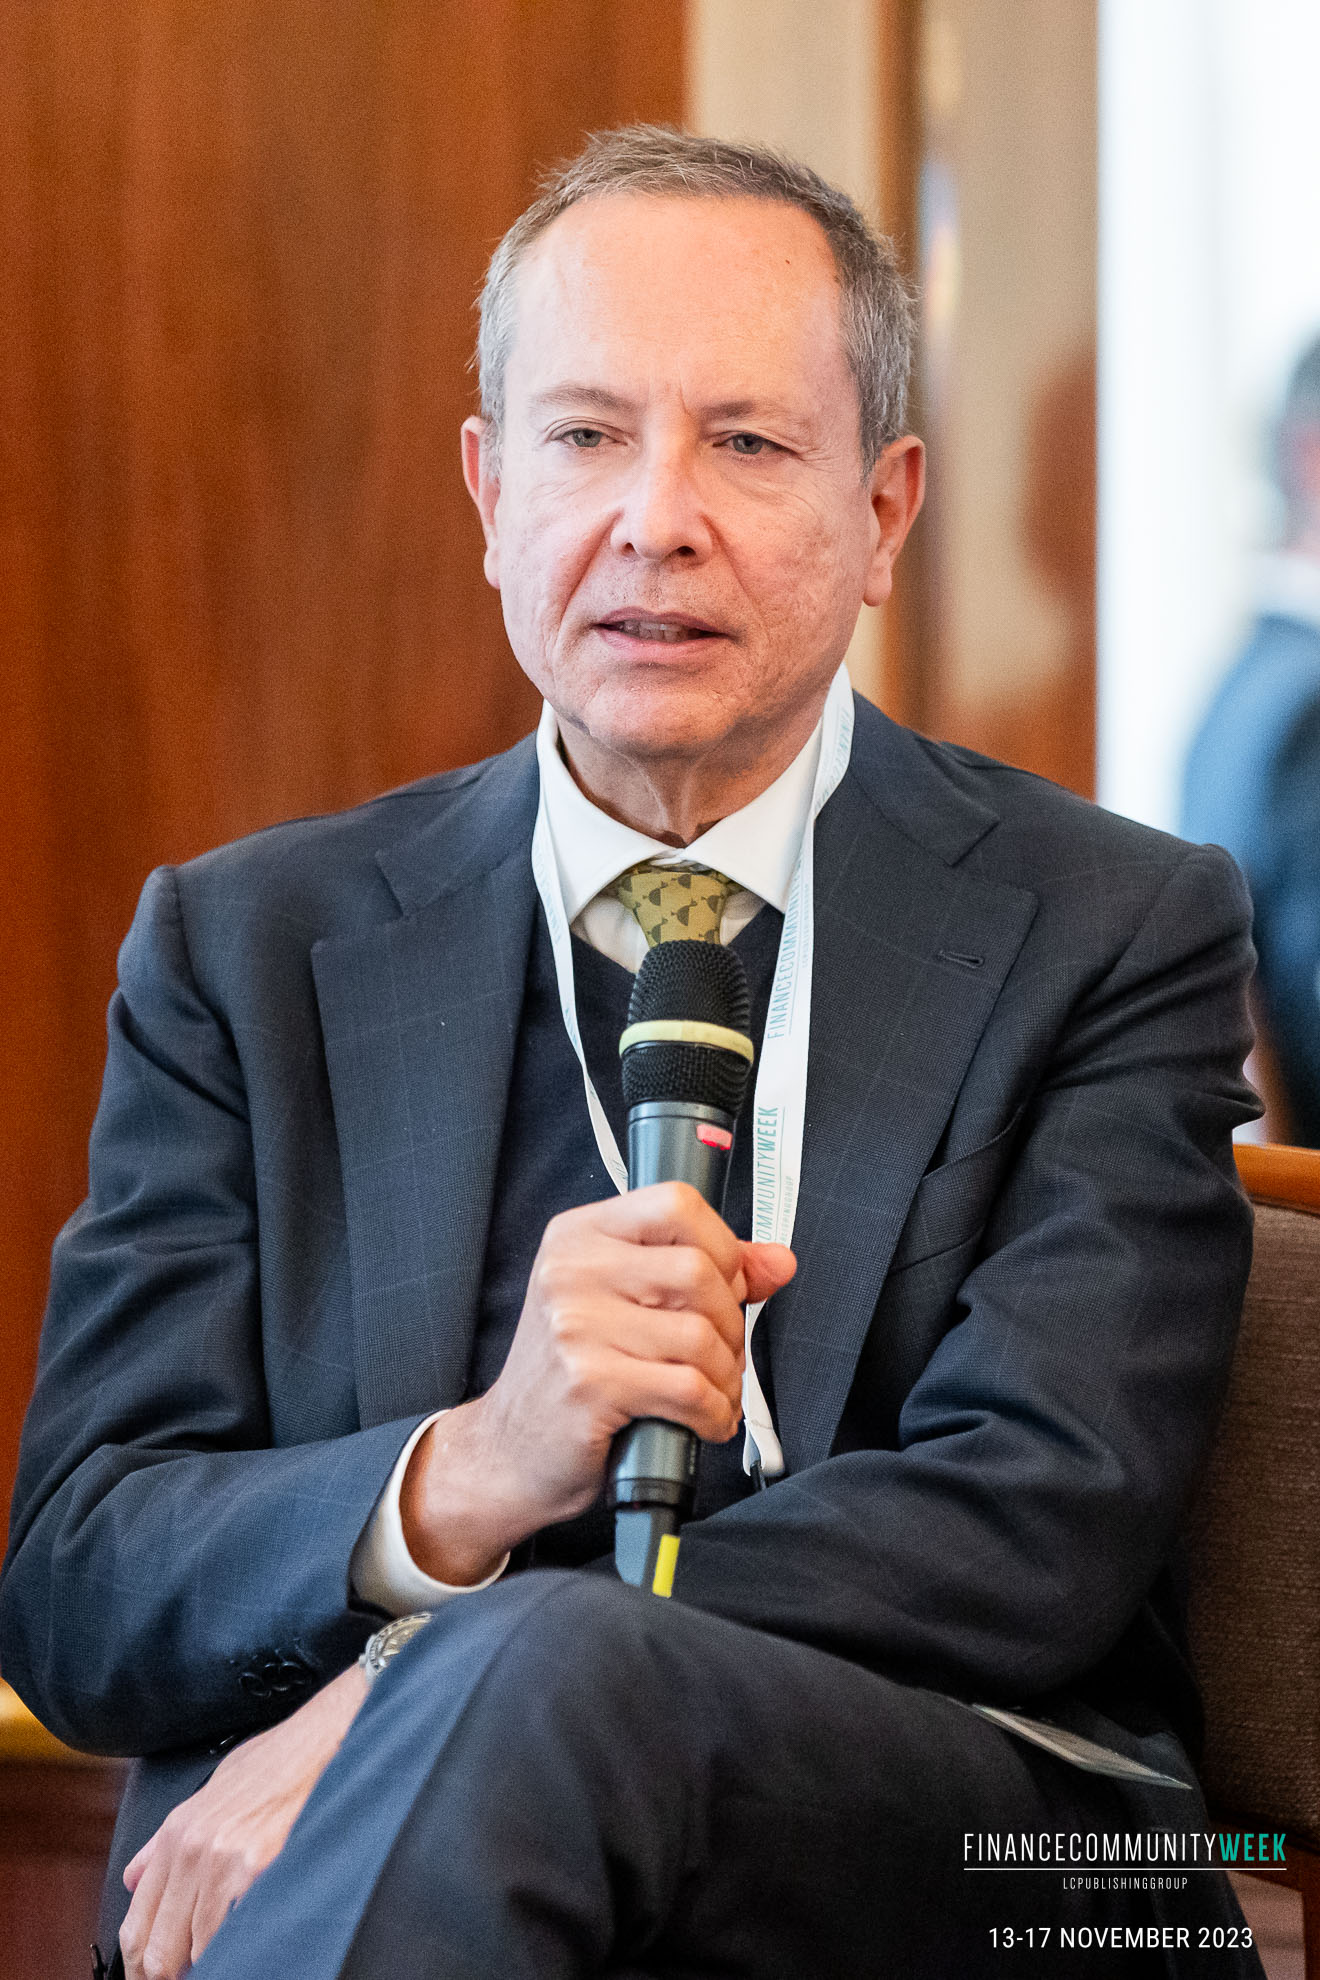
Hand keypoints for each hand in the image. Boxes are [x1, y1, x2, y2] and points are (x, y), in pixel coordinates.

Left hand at [118, 1661, 367, 1978]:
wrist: (324, 1738)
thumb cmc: (278, 1761)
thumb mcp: (213, 1788)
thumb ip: (167, 1839)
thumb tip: (136, 1878)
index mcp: (176, 1832)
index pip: (137, 1926)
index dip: (144, 1963)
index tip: (157, 1973)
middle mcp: (191, 1849)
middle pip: (156, 1950)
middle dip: (168, 1974)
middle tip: (186, 1975)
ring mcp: (222, 1862)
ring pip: (193, 1952)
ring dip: (206, 1961)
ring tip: (226, 1952)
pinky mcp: (256, 1870)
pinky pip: (230, 1939)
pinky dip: (235, 1949)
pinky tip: (248, 1939)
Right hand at [401, 1182, 795, 1581]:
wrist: (509, 1450)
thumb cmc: (572, 1374)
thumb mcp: (626, 1303)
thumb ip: (705, 1272)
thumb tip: (778, 1261)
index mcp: (580, 1235)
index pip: (675, 1203)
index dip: (721, 1245)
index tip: (726, 1284)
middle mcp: (571, 1270)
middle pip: (698, 1271)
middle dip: (731, 1322)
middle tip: (721, 1353)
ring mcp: (575, 1326)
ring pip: (700, 1335)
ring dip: (727, 1376)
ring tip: (713, 1392)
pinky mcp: (590, 1383)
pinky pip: (690, 1389)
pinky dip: (714, 1413)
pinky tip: (704, 1420)